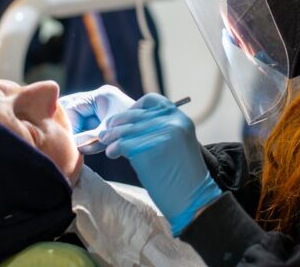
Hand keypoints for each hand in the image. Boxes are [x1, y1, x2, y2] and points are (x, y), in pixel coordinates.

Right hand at [59, 85, 134, 153]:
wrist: (157, 132)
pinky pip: (87, 127)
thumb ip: (90, 138)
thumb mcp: (109, 134)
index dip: (66, 121)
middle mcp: (100, 99)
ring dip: (76, 133)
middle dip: (69, 127)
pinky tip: (82, 148)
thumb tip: (72, 144)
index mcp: (102, 95)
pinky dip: (84, 137)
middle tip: (65, 143)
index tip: (63, 137)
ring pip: (79, 120)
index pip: (73, 105)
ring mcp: (101, 108)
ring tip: (73, 147)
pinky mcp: (104, 119)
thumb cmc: (135, 130)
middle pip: (73, 111)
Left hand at [98, 94, 221, 235]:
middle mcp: (172, 123)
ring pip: (127, 129)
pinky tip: (112, 153)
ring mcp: (161, 136)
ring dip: (112, 135)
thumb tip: (133, 126)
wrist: (194, 199)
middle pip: (136, 115)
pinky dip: (114, 148)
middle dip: (118, 122)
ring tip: (105, 142)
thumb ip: (162, 130)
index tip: (126, 117)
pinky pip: (123, 144)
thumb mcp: (178, 144)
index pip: (153, 101)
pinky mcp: (148, 151)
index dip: (136, 107)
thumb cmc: (184, 177)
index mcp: (181, 119)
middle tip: (107, 130)